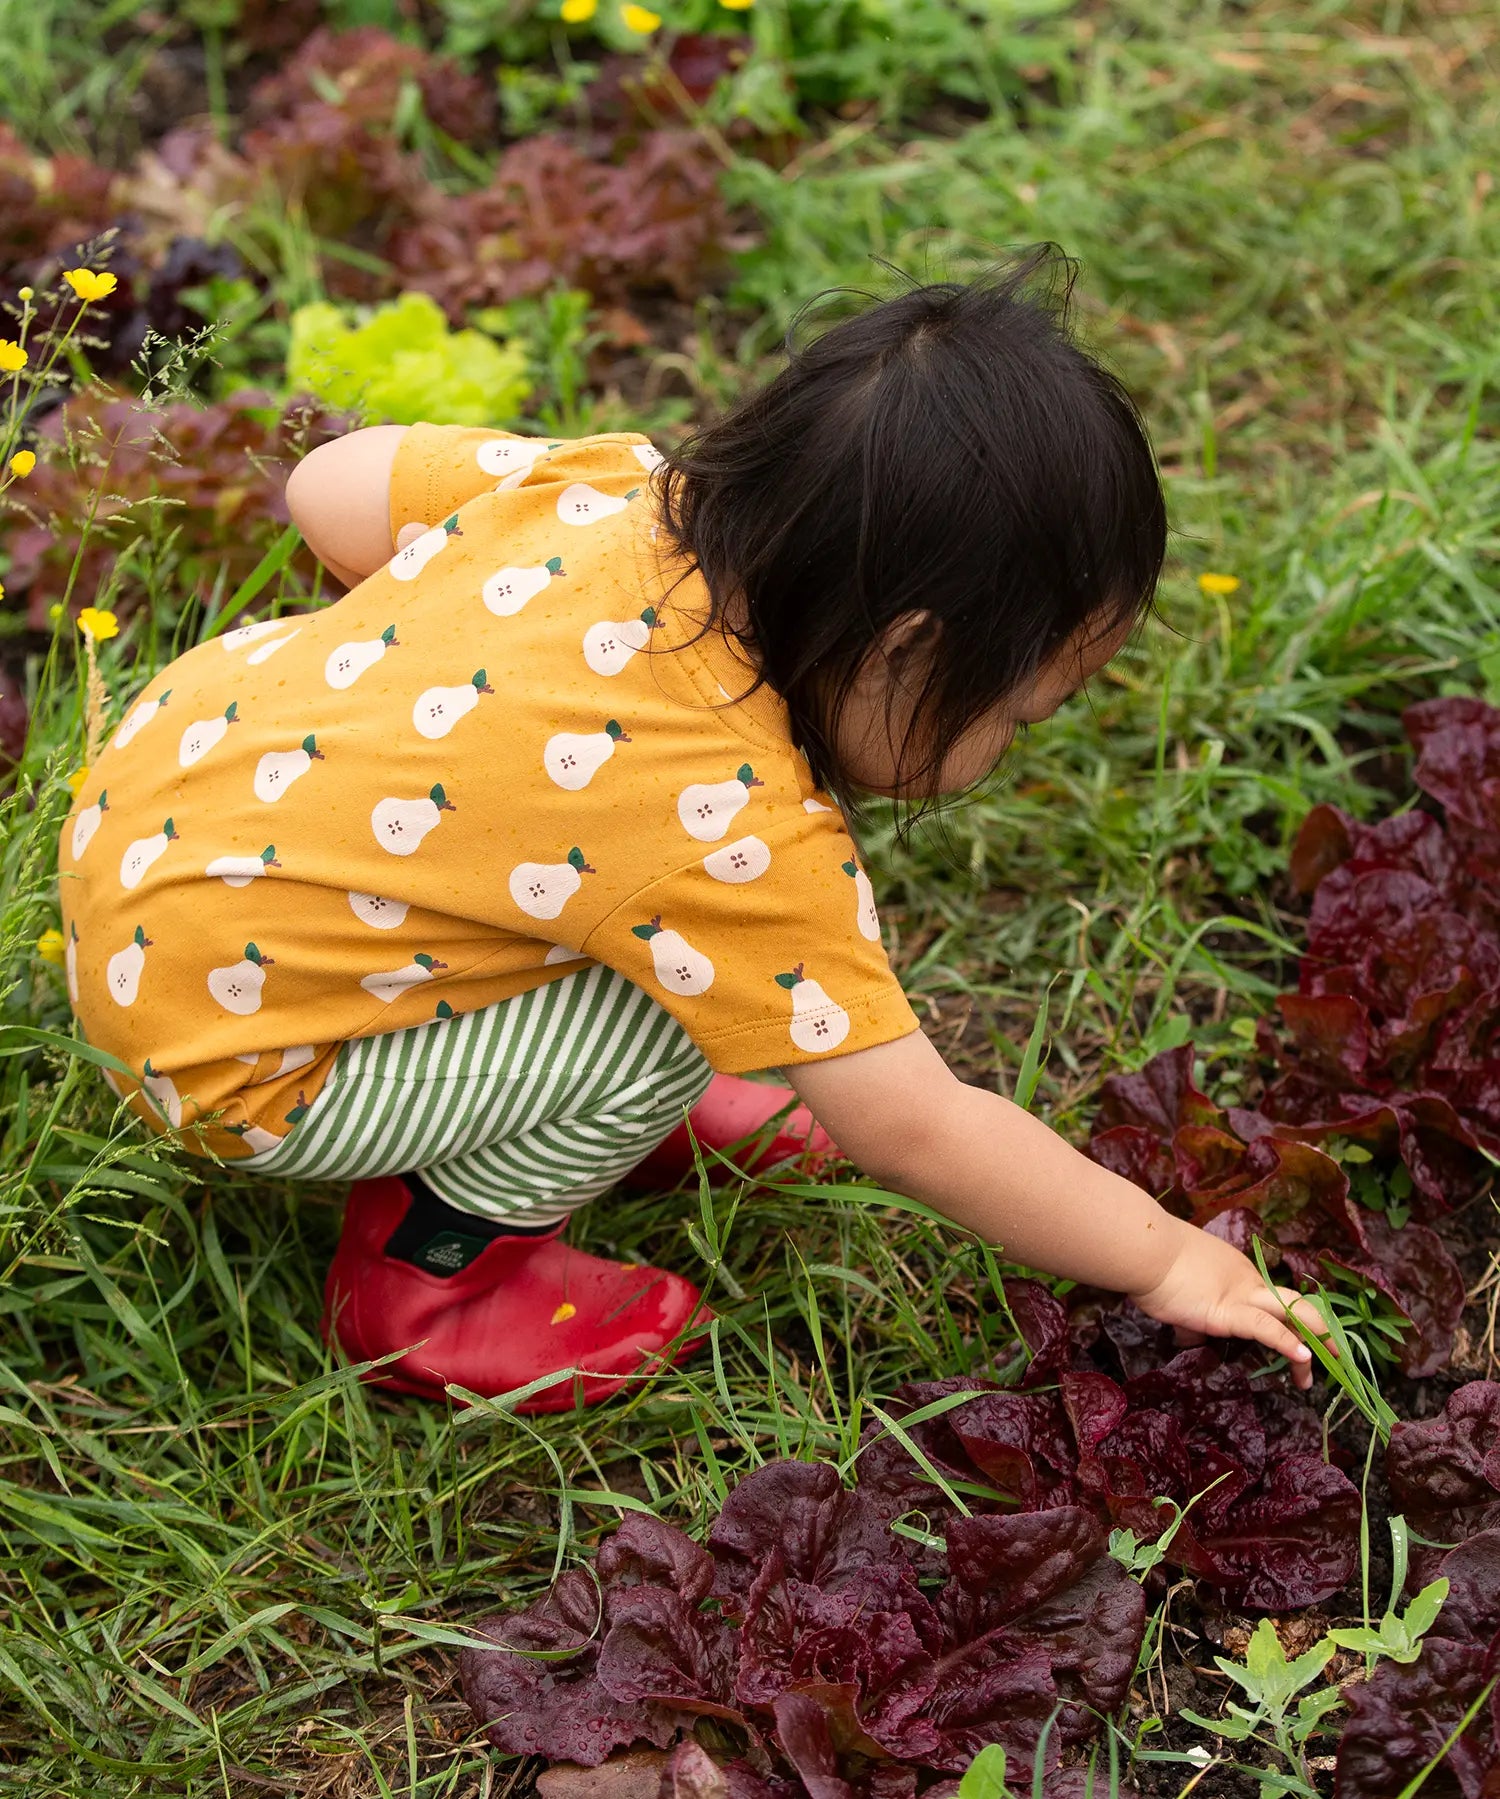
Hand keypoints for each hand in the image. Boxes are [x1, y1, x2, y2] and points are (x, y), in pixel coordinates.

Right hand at [1129, 1222, 1330, 1389]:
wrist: (1143, 1248)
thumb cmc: (1151, 1260)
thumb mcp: (1177, 1286)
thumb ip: (1188, 1309)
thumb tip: (1187, 1332)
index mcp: (1236, 1272)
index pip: (1272, 1298)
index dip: (1292, 1319)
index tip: (1302, 1338)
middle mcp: (1246, 1281)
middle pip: (1293, 1304)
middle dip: (1319, 1327)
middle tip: (1337, 1351)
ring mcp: (1239, 1296)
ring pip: (1291, 1314)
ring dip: (1316, 1341)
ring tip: (1333, 1363)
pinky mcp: (1227, 1313)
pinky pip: (1265, 1329)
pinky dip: (1287, 1343)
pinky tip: (1303, 1357)